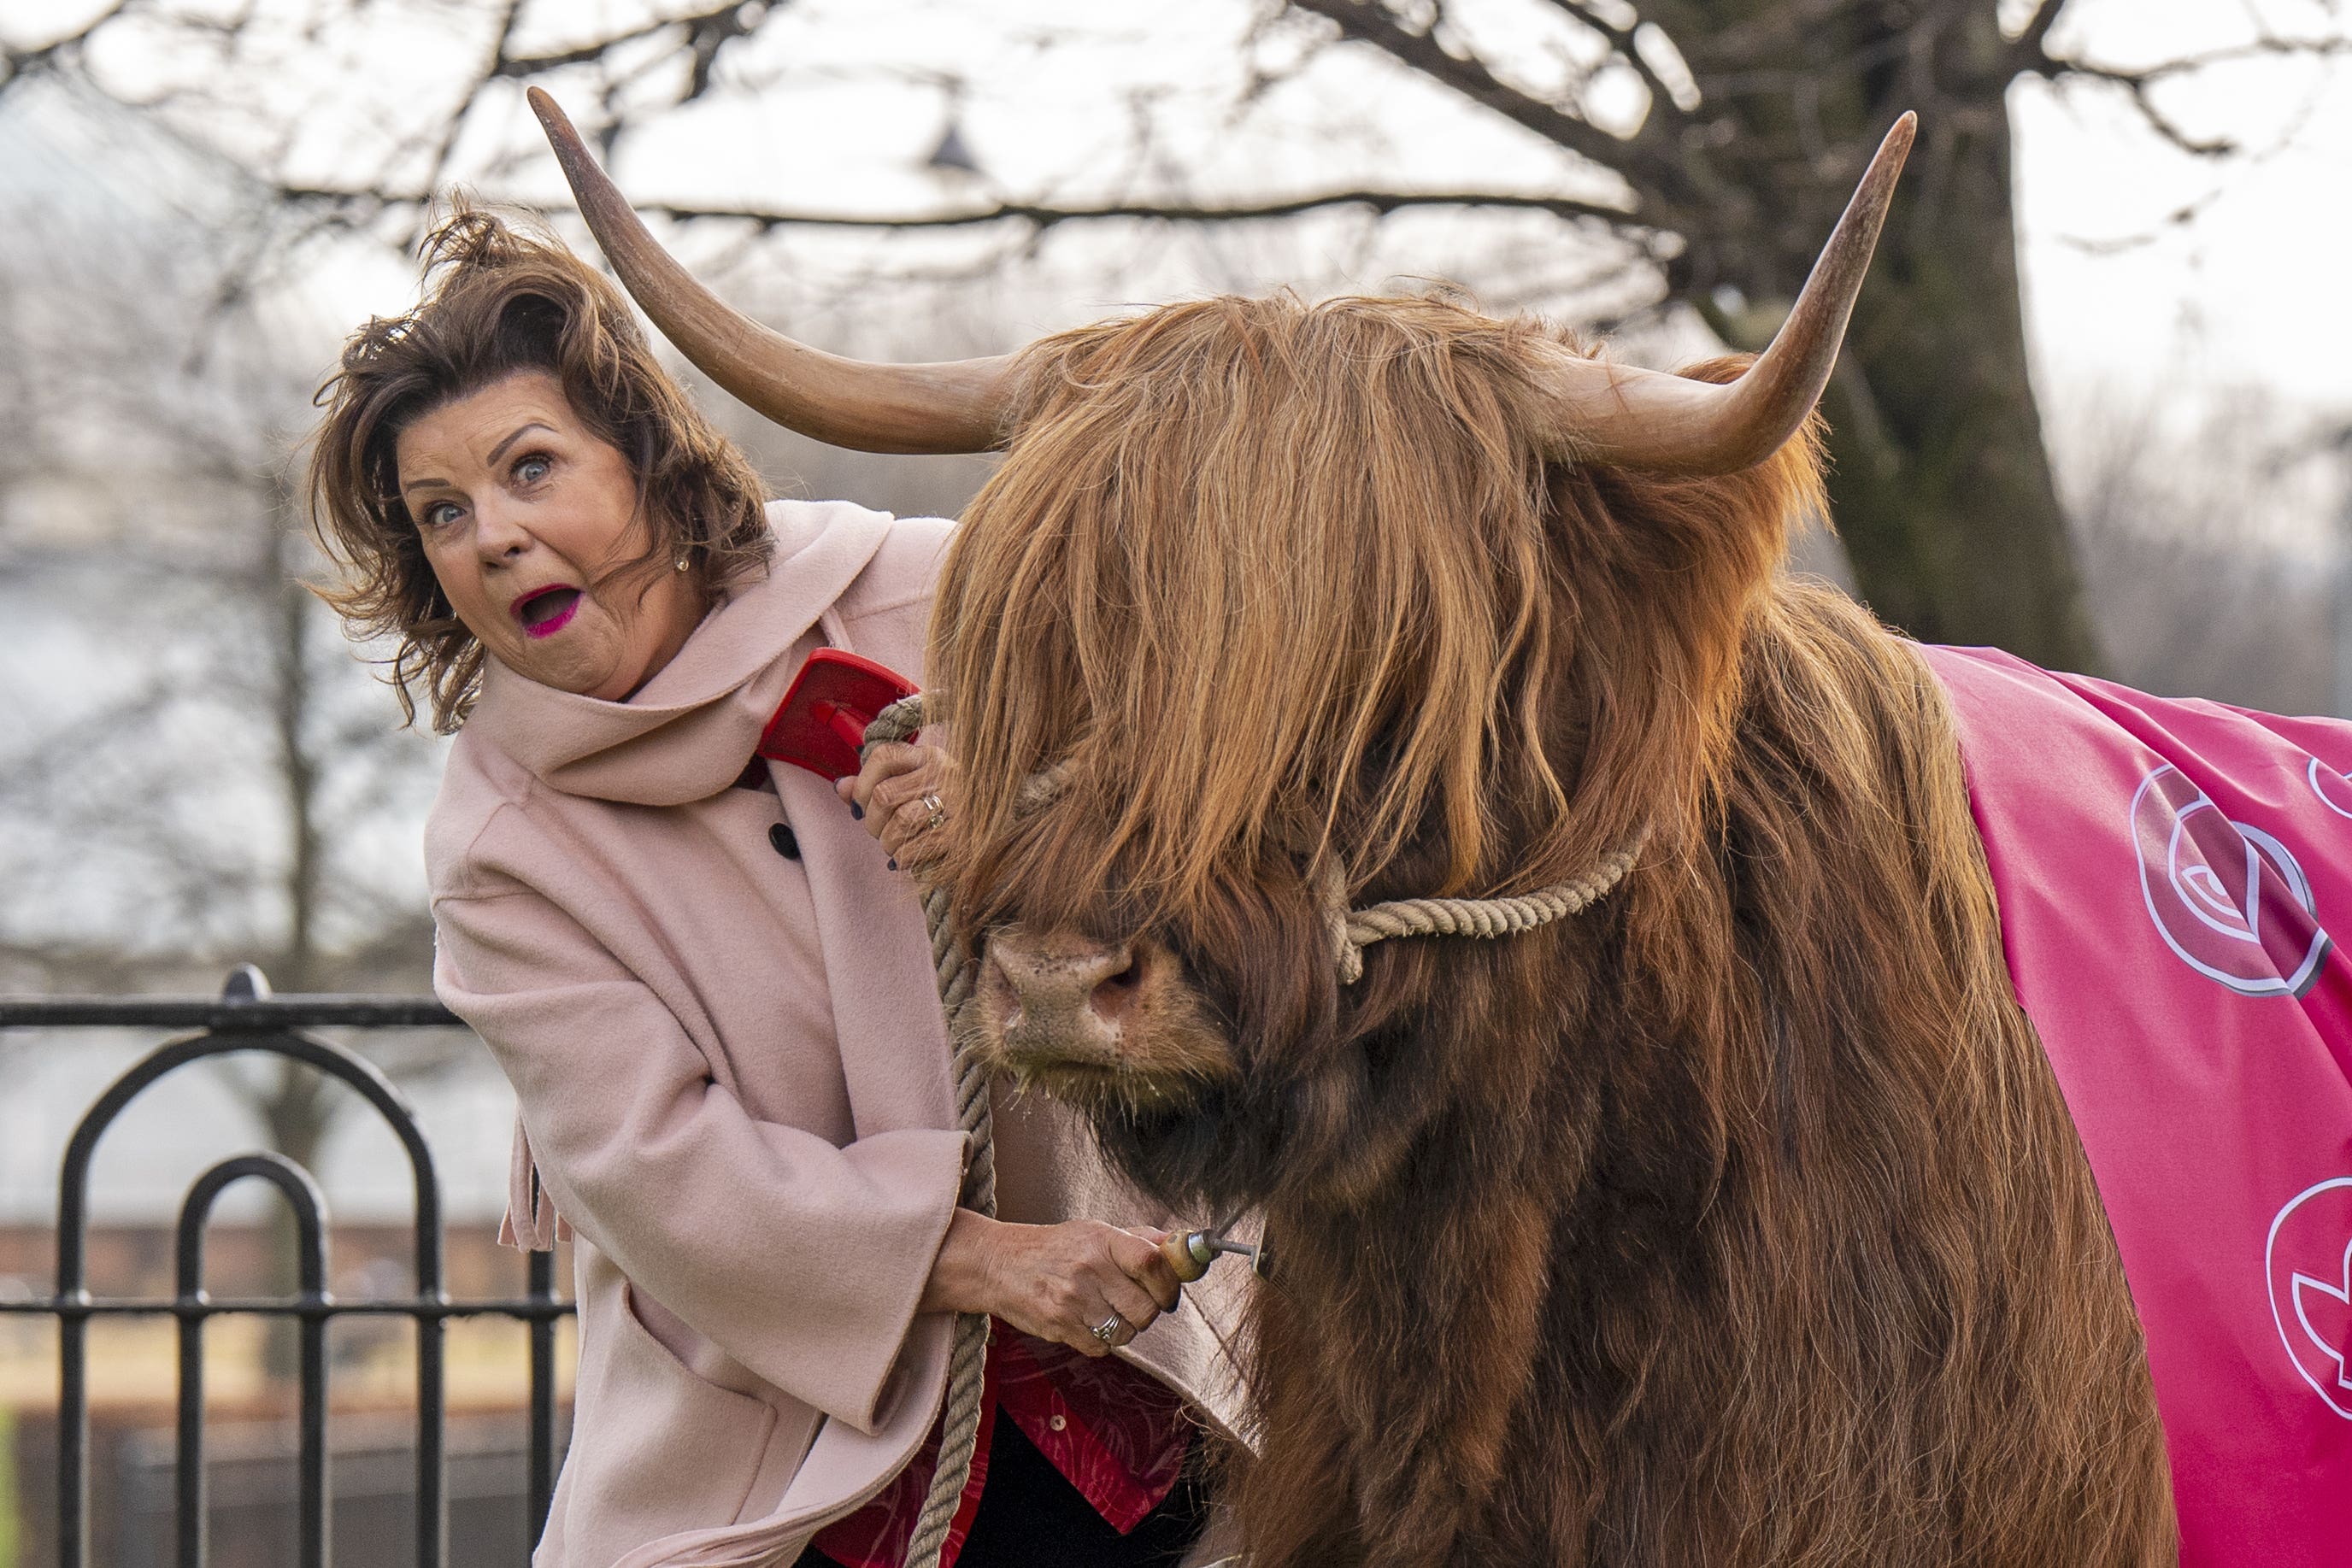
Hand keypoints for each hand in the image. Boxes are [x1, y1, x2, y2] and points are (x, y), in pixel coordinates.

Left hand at [836, 741, 956, 870]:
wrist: (997, 823)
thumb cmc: (949, 804)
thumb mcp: (917, 782)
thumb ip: (876, 782)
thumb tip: (840, 787)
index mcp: (931, 757)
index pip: (883, 756)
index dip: (862, 783)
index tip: (861, 803)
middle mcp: (945, 774)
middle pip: (885, 795)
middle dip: (872, 821)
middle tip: (879, 831)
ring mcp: (957, 804)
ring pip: (899, 822)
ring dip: (887, 841)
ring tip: (893, 845)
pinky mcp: (961, 835)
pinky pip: (914, 848)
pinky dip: (901, 857)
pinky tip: (904, 857)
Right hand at [920, 1210, 1182, 1356]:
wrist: (998, 1263)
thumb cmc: (1053, 1248)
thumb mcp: (1094, 1231)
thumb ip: (1138, 1239)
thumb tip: (1180, 1244)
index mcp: (1102, 1240)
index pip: (1153, 1262)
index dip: (1170, 1282)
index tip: (1169, 1289)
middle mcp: (1088, 1268)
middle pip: (1146, 1308)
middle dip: (1149, 1311)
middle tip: (1136, 1303)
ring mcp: (1073, 1300)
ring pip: (1126, 1332)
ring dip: (1125, 1328)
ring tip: (1108, 1311)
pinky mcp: (1059, 1326)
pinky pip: (1102, 1348)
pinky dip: (1102, 1341)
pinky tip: (1088, 1322)